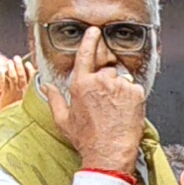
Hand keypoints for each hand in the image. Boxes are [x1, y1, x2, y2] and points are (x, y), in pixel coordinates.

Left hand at [0, 56, 34, 112]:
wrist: (14, 122)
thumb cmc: (24, 115)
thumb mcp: (33, 105)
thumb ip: (35, 96)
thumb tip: (39, 88)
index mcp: (31, 93)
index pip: (32, 78)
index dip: (30, 70)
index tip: (29, 64)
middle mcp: (23, 91)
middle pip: (22, 76)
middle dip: (19, 66)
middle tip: (17, 58)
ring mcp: (14, 92)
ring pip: (13, 77)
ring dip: (11, 69)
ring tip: (9, 62)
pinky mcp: (5, 94)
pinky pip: (3, 83)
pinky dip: (2, 77)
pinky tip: (1, 72)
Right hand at [38, 26, 145, 175]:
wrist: (109, 152)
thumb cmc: (87, 139)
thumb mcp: (63, 120)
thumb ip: (55, 99)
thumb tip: (47, 87)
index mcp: (81, 85)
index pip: (85, 55)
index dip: (90, 41)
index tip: (95, 32)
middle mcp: (100, 81)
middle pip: (106, 71)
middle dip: (107, 83)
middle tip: (107, 104)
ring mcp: (119, 85)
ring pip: (121, 81)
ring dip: (120, 91)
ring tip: (116, 111)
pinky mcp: (136, 92)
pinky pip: (135, 89)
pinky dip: (132, 98)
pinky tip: (125, 112)